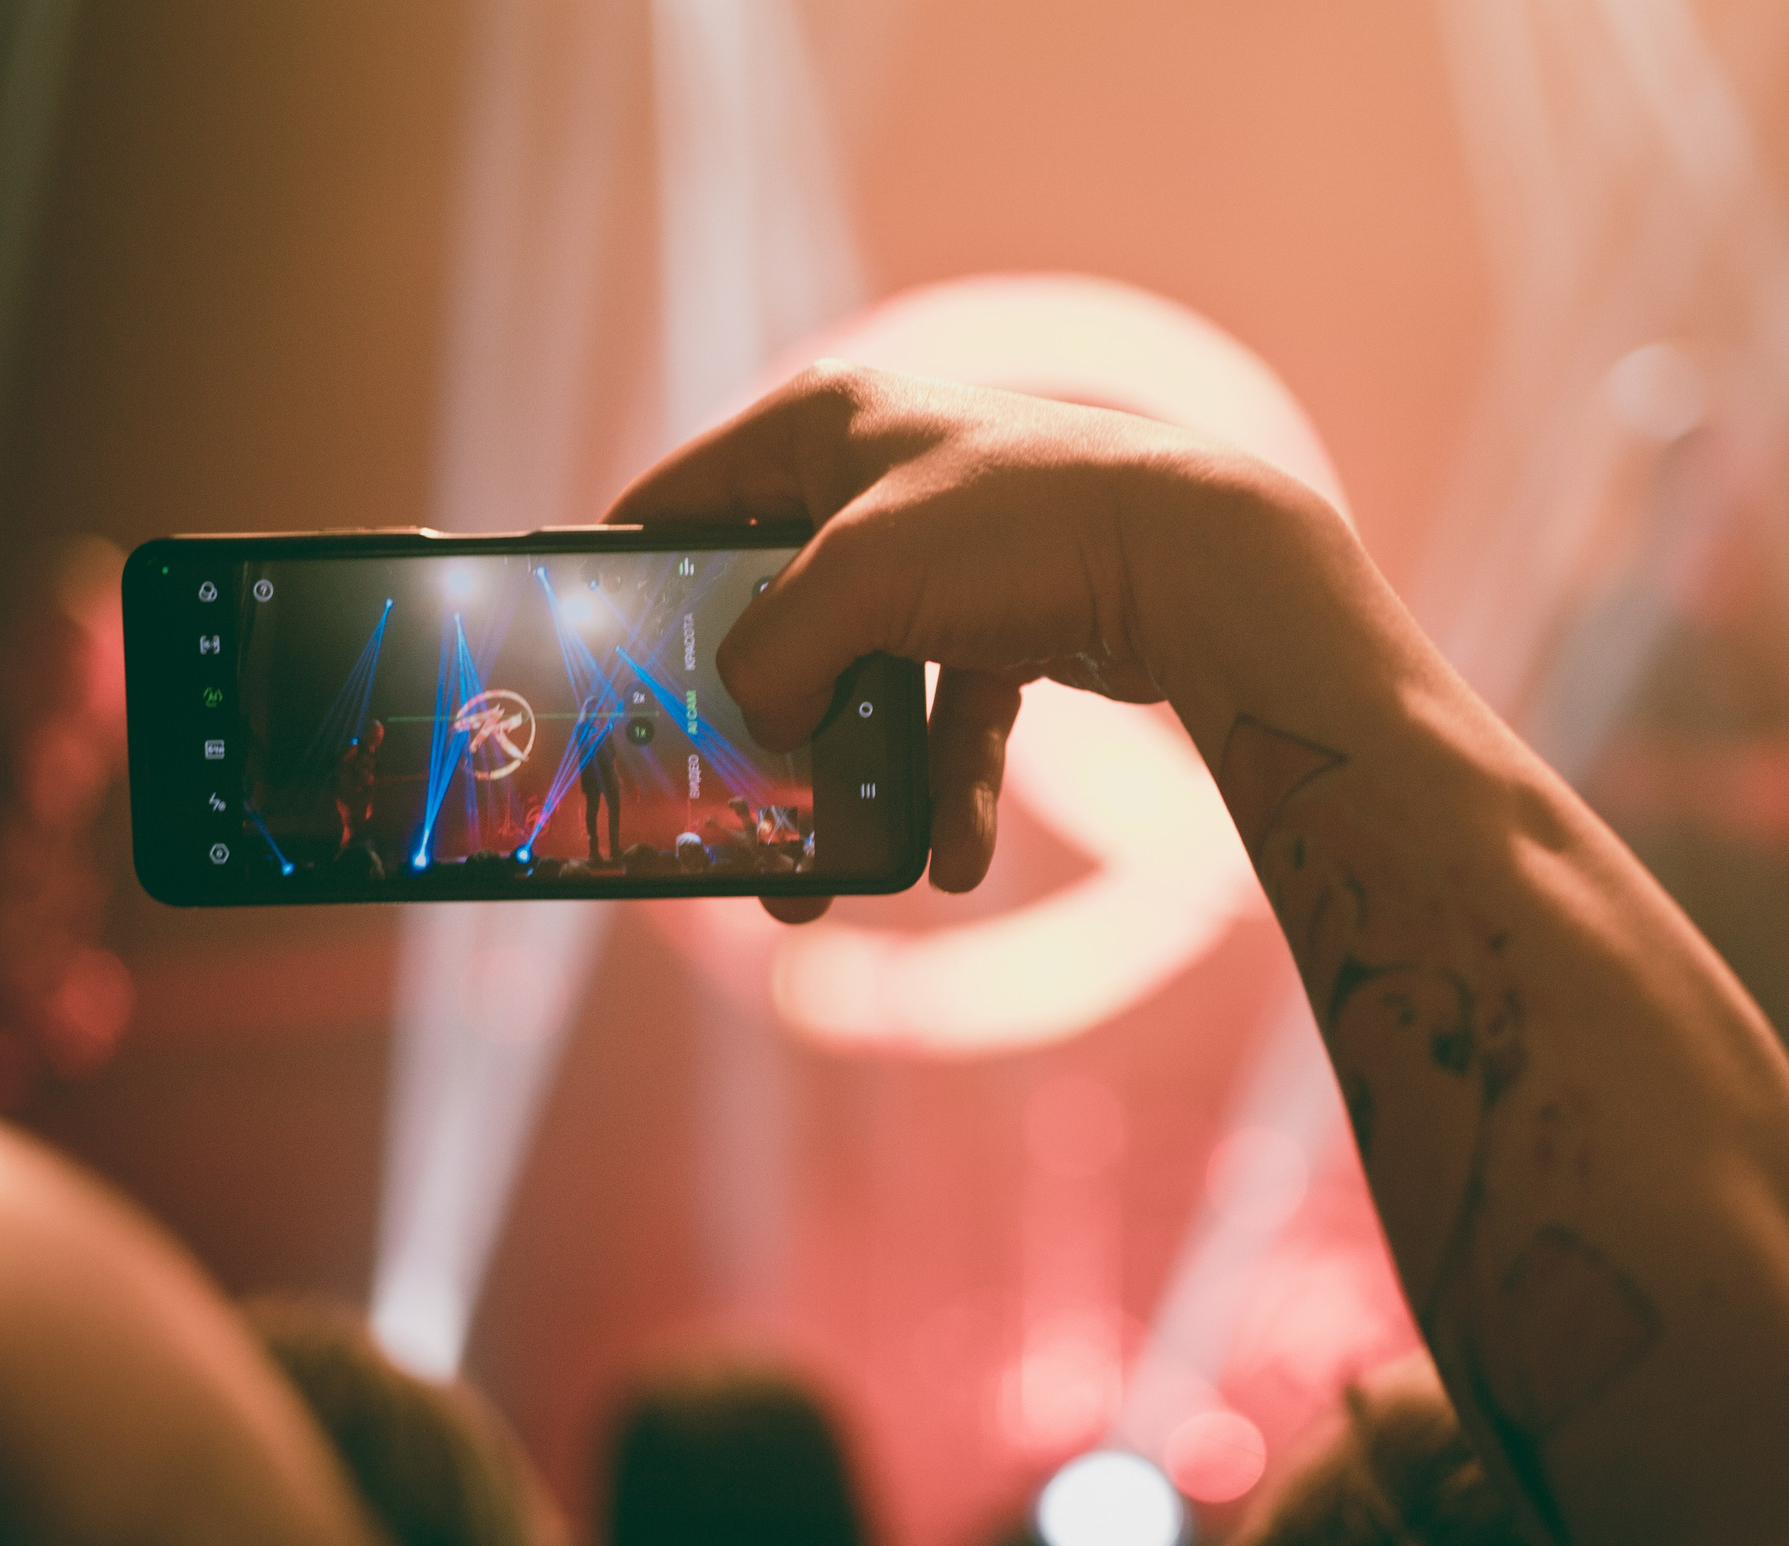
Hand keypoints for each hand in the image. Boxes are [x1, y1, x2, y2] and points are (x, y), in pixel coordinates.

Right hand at [606, 363, 1312, 919]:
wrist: (1195, 563)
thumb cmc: (1021, 529)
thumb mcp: (856, 581)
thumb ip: (772, 652)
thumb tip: (756, 724)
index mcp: (823, 425)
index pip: (684, 497)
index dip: (632, 576)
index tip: (592, 662)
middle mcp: (878, 478)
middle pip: (772, 609)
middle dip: (749, 716)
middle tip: (708, 794)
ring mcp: (947, 552)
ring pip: (861, 680)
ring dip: (845, 780)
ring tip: (815, 877)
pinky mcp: (1011, 618)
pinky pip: (952, 717)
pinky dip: (947, 788)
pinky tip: (950, 862)